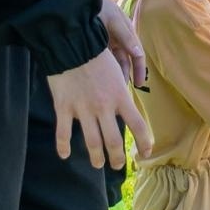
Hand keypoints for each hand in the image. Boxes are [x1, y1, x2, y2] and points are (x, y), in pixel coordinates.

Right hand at [45, 50, 151, 167]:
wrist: (72, 43)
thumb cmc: (97, 54)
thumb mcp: (117, 71)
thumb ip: (119, 92)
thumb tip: (124, 108)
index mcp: (120, 96)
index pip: (138, 125)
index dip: (144, 142)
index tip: (146, 152)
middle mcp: (104, 106)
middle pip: (114, 141)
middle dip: (117, 158)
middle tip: (118, 166)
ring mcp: (83, 109)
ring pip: (92, 142)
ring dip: (96, 158)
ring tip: (98, 164)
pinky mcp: (64, 107)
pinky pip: (63, 133)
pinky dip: (63, 147)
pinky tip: (64, 155)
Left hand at [98, 0, 146, 86]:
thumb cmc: (100, 6)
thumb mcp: (114, 20)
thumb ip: (126, 37)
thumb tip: (138, 53)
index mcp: (128, 33)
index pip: (137, 55)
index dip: (140, 70)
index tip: (138, 85)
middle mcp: (120, 40)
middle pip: (126, 62)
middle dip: (125, 76)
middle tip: (120, 92)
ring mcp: (108, 43)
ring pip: (114, 63)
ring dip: (113, 74)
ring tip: (108, 89)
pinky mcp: (97, 46)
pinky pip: (103, 61)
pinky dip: (103, 70)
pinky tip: (97, 80)